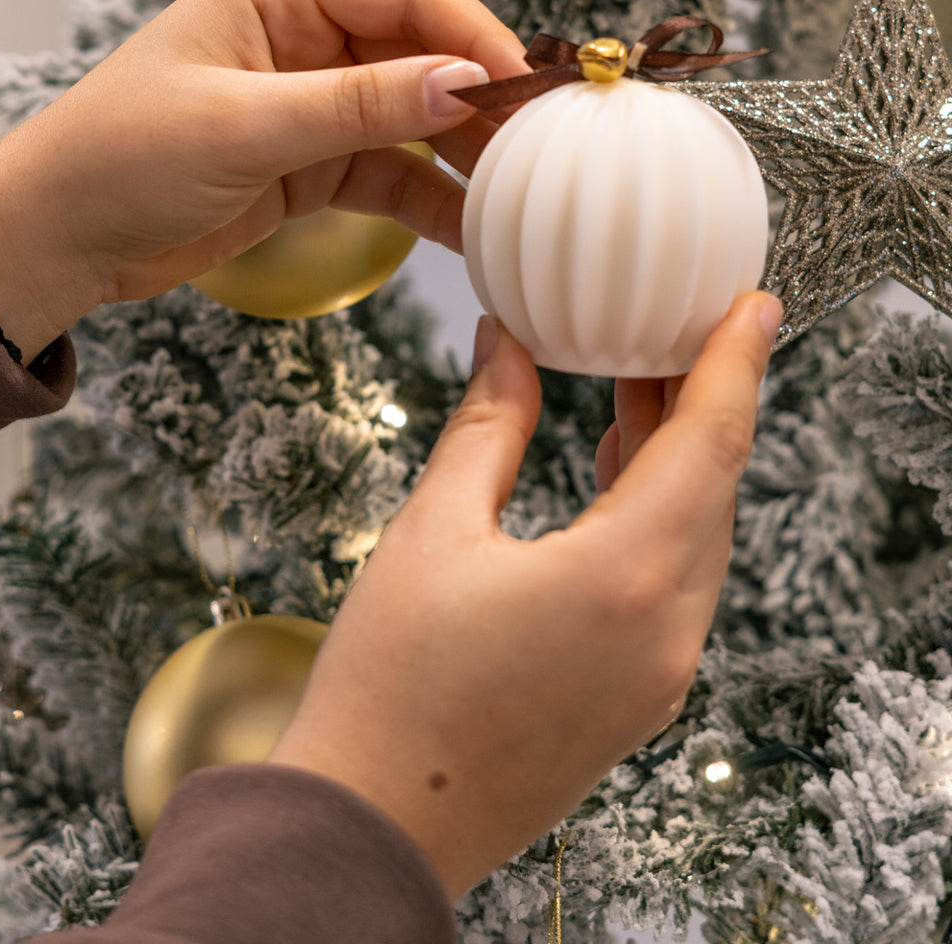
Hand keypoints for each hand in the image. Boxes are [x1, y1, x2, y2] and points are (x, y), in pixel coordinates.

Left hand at [0, 0, 525, 360]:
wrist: (60, 236)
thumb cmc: (123, 154)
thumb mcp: (245, 126)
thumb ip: (359, 106)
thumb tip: (463, 84)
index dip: (474, 35)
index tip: (527, 87)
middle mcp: (307, 35)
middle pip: (423, 53)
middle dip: (482, 99)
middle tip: (547, 146)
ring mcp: (314, 100)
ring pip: (415, 118)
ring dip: (464, 154)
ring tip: (527, 194)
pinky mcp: (313, 161)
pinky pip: (390, 172)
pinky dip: (430, 200)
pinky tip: (476, 231)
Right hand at [269, 291, 782, 897]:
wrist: (373, 826)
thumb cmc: (389, 687)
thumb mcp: (433, 531)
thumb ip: (488, 423)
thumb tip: (506, 340)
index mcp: (626, 578)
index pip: (711, 441)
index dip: (736, 360)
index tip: (754, 301)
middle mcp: (667, 631)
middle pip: (713, 485)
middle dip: (702, 398)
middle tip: (678, 324)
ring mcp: (659, 673)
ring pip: (697, 535)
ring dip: (677, 456)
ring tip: (638, 381)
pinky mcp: (638, 699)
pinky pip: (674, 584)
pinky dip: (658, 515)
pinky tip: (615, 470)